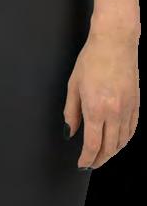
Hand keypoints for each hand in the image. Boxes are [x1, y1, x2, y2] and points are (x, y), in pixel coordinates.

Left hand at [63, 25, 139, 169]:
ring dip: (112, 152)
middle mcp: (114, 111)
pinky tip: (118, 142)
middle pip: (109, 147)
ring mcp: (128, 108)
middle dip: (99, 160)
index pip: (92, 145)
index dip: (86, 159)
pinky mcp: (136, 102)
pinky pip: (132, 129)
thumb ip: (71, 113)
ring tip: (103, 156)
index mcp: (96, 108)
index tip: (82, 164)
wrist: (116, 40)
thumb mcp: (74, 86)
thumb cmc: (92, 59)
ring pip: (122, 141)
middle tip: (91, 164)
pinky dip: (125, 140)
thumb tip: (70, 132)